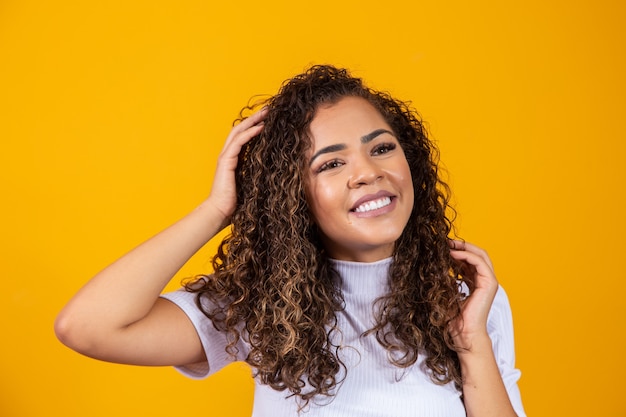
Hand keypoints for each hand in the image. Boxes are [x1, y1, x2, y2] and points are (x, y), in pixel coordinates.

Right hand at [205, 107, 267, 225]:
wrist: (220, 212)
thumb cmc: (235, 204)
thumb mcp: (251, 185)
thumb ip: (257, 175)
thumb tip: (275, 173)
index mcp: (234, 160)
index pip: (244, 137)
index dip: (255, 127)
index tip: (269, 120)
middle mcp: (228, 155)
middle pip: (241, 129)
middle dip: (255, 118)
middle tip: (269, 109)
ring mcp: (226, 157)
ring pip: (239, 131)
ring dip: (254, 121)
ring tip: (266, 113)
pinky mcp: (226, 161)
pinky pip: (239, 142)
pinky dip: (250, 133)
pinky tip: (261, 127)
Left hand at [448, 240, 498, 350]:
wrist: (462, 333)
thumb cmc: (453, 318)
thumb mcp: (447, 292)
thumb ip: (447, 278)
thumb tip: (436, 264)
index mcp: (476, 282)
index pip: (470, 259)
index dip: (458, 250)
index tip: (443, 246)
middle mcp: (485, 280)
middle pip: (478, 253)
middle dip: (462, 245)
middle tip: (446, 241)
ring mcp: (489, 282)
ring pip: (480, 255)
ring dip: (464, 247)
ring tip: (448, 244)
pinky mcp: (489, 284)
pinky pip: (479, 262)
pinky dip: (466, 255)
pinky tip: (452, 254)